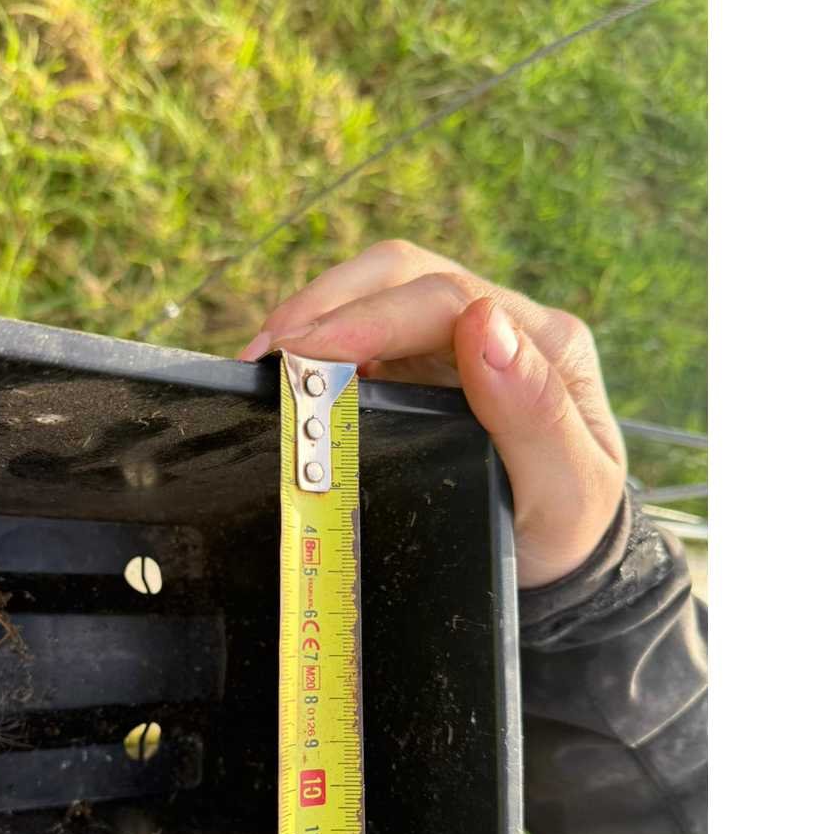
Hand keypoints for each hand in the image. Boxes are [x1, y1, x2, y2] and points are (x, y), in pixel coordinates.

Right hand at [239, 240, 627, 588]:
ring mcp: (452, 339)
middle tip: (268, 356)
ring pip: (371, 292)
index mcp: (545, 342)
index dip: (369, 318)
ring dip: (312, 318)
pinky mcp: (416, 362)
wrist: (553, 557)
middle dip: (326, 306)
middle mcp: (499, 323)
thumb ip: (537, 412)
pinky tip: (285, 373)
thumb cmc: (565, 526)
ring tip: (263, 362)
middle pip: (400, 276)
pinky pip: (359, 331)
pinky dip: (316, 344)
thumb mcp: (571, 489)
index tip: (307, 352)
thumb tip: (483, 324)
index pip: (446, 299)